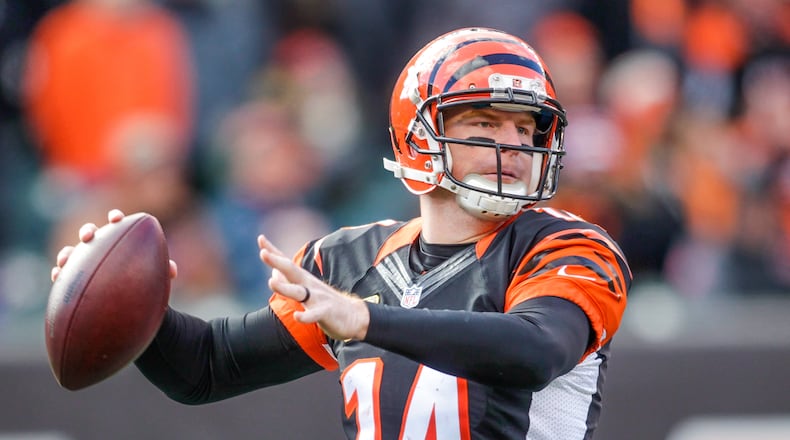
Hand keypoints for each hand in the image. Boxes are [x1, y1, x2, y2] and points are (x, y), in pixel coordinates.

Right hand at [50, 209, 177, 281]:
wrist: (130, 302)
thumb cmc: (143, 282)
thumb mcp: (154, 277)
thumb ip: (163, 270)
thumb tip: (172, 270)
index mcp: (120, 241)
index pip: (117, 225)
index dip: (115, 218)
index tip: (116, 218)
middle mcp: (100, 248)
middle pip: (91, 233)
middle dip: (88, 231)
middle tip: (88, 236)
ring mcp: (85, 262)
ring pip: (72, 252)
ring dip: (67, 253)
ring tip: (66, 259)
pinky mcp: (74, 277)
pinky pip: (63, 274)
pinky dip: (59, 273)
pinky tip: (57, 277)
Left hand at [258, 235, 368, 340]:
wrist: (354, 316)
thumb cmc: (326, 302)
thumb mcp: (307, 289)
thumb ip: (289, 280)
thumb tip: (273, 272)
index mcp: (303, 280)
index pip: (286, 263)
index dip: (273, 251)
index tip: (260, 238)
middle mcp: (309, 285)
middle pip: (291, 271)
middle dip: (277, 262)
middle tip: (263, 253)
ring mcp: (318, 298)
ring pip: (299, 292)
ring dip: (285, 287)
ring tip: (271, 282)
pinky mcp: (326, 312)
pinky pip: (315, 314)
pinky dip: (306, 316)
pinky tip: (297, 316)